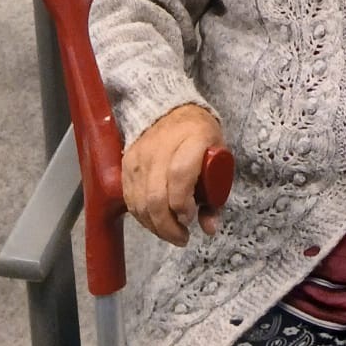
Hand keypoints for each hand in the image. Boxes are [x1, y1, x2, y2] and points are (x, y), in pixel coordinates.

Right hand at [123, 103, 223, 247]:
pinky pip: (130, 199)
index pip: (179, 175)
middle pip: (157, 195)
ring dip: (155, 226)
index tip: (190, 217)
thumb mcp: (218, 155)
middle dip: (168, 225)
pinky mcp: (126, 164)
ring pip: (140, 202)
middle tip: (182, 236)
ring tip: (171, 233)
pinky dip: (142, 217)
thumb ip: (215, 193)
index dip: (183, 203)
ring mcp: (141, 155)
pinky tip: (155, 222)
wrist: (170, 110)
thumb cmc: (199, 136)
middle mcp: (162, 146)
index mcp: (192, 137)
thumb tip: (210, 228)